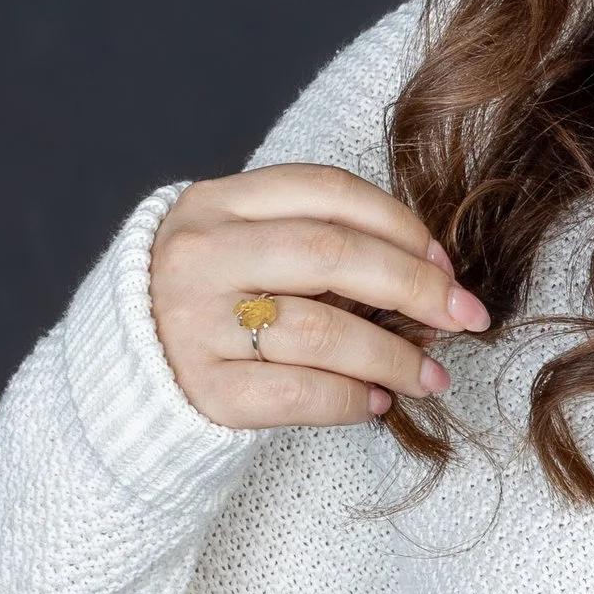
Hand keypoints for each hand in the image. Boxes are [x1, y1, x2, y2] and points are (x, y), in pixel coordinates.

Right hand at [148, 163, 490, 429]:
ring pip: (321, 331)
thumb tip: (434, 281)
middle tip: (466, 316)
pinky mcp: (202, 389)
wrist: (127, 372)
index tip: (445, 263)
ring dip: (395, 356)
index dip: (401, 225)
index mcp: (216, 202)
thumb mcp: (248, 247)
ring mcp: (195, 322)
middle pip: (331, 255)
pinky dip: (352, 399)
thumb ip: (321, 247)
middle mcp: (200, 255)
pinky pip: (298, 394)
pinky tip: (378, 401)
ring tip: (431, 375)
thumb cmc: (216, 302)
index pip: (328, 192)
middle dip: (416, 287)